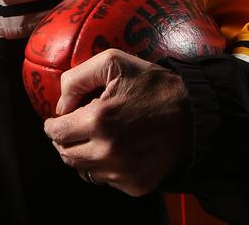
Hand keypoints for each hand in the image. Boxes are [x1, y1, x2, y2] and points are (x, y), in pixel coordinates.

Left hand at [43, 49, 192, 195]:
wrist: (195, 115)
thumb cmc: (154, 86)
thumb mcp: (114, 63)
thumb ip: (77, 78)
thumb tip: (60, 104)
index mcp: (99, 120)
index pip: (57, 133)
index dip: (52, 125)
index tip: (57, 120)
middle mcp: (108, 152)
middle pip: (66, 155)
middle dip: (65, 140)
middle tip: (73, 128)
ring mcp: (123, 173)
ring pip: (84, 170)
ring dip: (83, 154)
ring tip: (96, 137)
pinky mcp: (136, 185)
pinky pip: (107, 180)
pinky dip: (105, 167)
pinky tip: (117, 149)